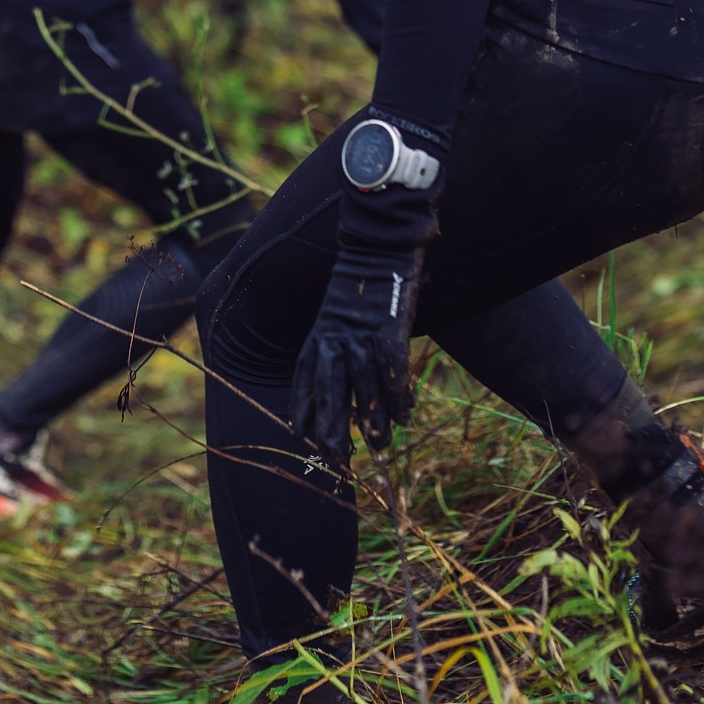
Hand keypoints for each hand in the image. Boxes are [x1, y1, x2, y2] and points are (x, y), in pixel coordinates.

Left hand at [290, 226, 425, 456]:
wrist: (380, 247)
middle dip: (332, 426)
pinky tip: (404, 415)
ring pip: (364, 386)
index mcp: (319, 333)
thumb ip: (334, 349)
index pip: (304, 376)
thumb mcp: (336, 315)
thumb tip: (343, 390)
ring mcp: (362, 333)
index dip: (302, 407)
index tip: (298, 434)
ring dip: (372, 419)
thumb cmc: (360, 287)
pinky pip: (393, 370)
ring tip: (380, 445)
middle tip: (336, 457)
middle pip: (330, 388)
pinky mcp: (389, 328)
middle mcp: (336, 336)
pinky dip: (398, 396)